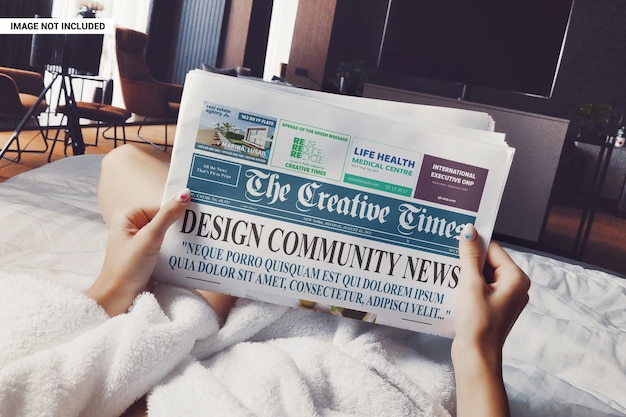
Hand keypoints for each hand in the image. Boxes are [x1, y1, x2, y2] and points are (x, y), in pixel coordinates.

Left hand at [85, 188, 190, 315]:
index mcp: (128, 217)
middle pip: (164, 218)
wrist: (117, 299)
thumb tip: (185, 194)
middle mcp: (133, 227)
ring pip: (166, 233)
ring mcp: (140, 242)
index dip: (178, 210)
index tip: (198, 213)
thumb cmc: (127, 268)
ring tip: (198, 239)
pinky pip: (165, 246)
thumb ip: (167, 216)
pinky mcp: (147, 256)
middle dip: (180, 224)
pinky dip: (176, 249)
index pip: (160, 207)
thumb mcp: (150, 238)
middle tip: (201, 227)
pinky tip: (189, 251)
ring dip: (180, 238)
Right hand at [452, 224, 529, 416]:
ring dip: (464, 272)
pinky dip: (466, 285)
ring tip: (446, 271)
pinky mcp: (492, 307)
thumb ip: (470, 256)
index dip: (473, 244)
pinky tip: (450, 285)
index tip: (454, 239)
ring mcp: (504, 298)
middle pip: (487, 261)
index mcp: (516, 278)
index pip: (493, 249)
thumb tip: (469, 231)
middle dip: (467, 259)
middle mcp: (514, 286)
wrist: (476, 357)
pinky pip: (479, 287)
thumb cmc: (478, 323)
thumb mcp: (471, 285)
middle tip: (446, 255)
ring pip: (481, 274)